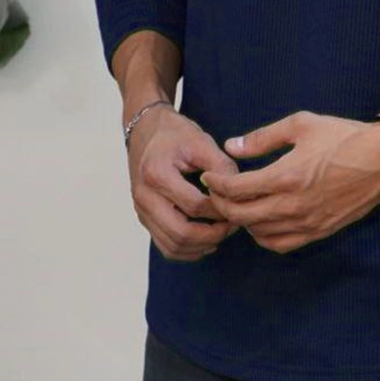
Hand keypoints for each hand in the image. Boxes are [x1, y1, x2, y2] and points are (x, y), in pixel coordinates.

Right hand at [127, 104, 243, 262]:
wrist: (146, 130)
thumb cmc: (175, 134)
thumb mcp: (201, 141)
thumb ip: (221, 167)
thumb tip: (238, 194)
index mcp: (157, 174)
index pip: (194, 205)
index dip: (219, 210)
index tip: (237, 206)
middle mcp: (144, 196)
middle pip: (180, 232)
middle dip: (212, 235)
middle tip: (233, 226)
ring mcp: (141, 210)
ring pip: (172, 246)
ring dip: (201, 246)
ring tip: (223, 232)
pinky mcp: (144, 218)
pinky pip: (165, 245)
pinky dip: (188, 250)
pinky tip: (207, 240)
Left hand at [200, 110, 379, 254]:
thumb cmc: (342, 136)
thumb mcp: (301, 125)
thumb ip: (262, 138)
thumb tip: (231, 146)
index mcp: (286, 176)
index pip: (237, 190)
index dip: (217, 184)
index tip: (209, 177)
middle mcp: (292, 205)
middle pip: (242, 216)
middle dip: (221, 205)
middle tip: (215, 193)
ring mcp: (305, 223)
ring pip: (258, 233)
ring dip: (241, 222)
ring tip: (236, 206)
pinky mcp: (317, 232)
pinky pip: (280, 244)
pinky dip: (263, 236)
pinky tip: (260, 222)